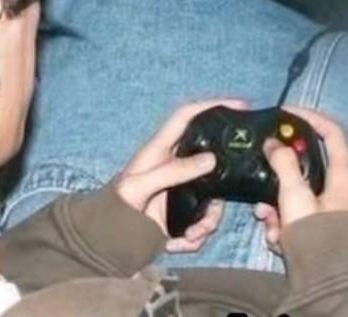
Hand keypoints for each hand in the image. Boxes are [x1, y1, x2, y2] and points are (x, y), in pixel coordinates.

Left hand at [114, 98, 247, 252]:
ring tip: (192, 235)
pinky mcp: (185, 211)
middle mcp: (177, 164)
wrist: (108, 237)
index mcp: (162, 148)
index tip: (240, 104)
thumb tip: (212, 159)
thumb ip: (173, 172)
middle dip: (221, 186)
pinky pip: (204, 221)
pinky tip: (179, 244)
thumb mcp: (140, 186)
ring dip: (208, 221)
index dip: (212, 104)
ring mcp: (184, 188)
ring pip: (214, 197)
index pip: (188, 115)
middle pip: (213, 163)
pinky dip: (196, 237)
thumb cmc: (117, 203)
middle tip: (218, 206)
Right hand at [253, 106, 347, 254]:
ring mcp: (330, 209)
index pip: (332, 131)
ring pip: (297, 192)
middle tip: (264, 170)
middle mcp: (341, 188)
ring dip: (276, 202)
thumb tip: (273, 143)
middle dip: (280, 170)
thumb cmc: (315, 233)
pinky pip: (296, 215)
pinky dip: (282, 222)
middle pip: (307, 164)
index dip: (310, 117)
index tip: (285, 113)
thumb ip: (283, 163)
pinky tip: (275, 236)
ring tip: (266, 216)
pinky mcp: (319, 228)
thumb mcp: (295, 194)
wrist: (325, 281)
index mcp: (343, 174)